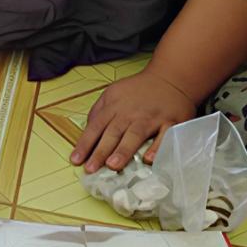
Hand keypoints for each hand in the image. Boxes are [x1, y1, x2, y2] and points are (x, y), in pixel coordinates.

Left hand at [69, 67, 196, 171]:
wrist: (169, 78)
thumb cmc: (139, 90)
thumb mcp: (113, 93)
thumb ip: (99, 111)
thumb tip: (87, 130)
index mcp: (115, 106)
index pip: (96, 126)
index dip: (85, 143)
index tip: (76, 160)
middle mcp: (131, 113)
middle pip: (113, 132)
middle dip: (101, 151)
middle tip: (91, 168)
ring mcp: (151, 117)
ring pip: (135, 134)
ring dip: (123, 150)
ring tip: (112, 166)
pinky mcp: (171, 123)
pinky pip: (164, 137)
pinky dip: (157, 148)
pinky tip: (148, 159)